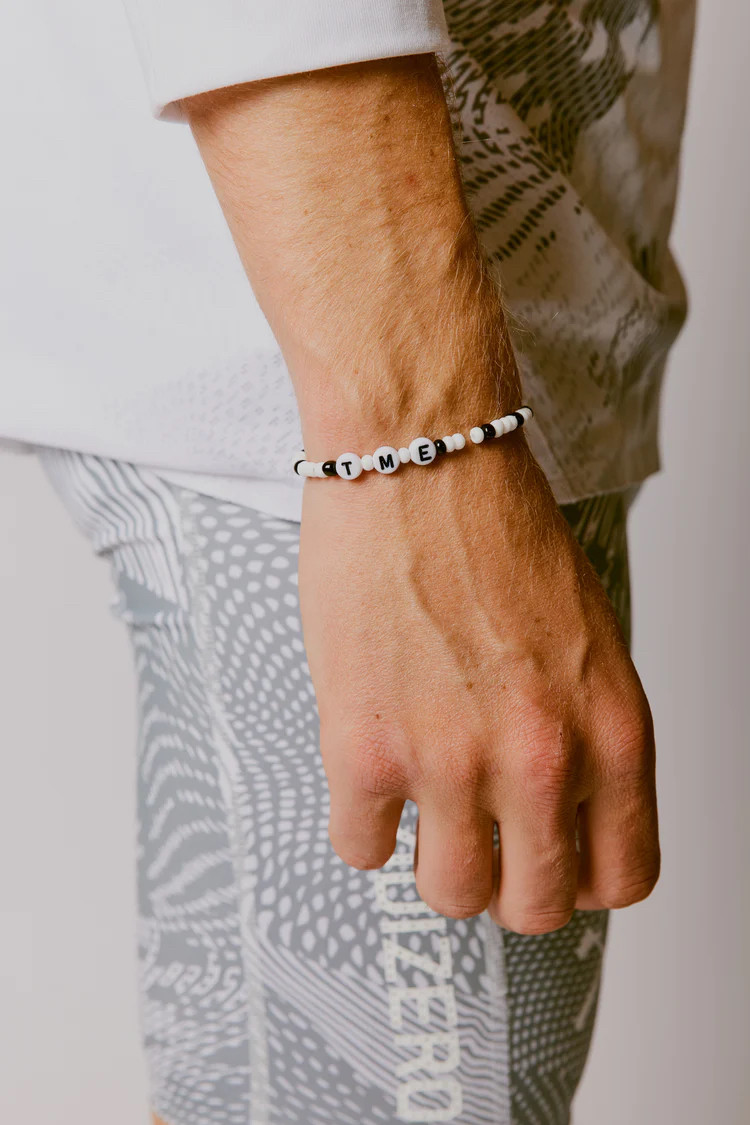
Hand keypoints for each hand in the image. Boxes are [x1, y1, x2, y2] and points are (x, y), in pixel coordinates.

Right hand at [299, 430, 659, 932]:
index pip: (623, 876)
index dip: (583, 880)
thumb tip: (558, 805)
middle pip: (535, 906)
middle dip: (507, 884)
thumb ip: (584, 733)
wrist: (419, 459)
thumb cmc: (496, 528)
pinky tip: (369, 777)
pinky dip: (363, 826)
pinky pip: (360, 851)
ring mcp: (451, 762)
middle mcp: (540, 758)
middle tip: (481, 844)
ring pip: (449, 895)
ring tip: (422, 806)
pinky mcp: (365, 749)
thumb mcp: (588, 639)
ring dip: (433, 863)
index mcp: (612, 730)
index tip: (553, 863)